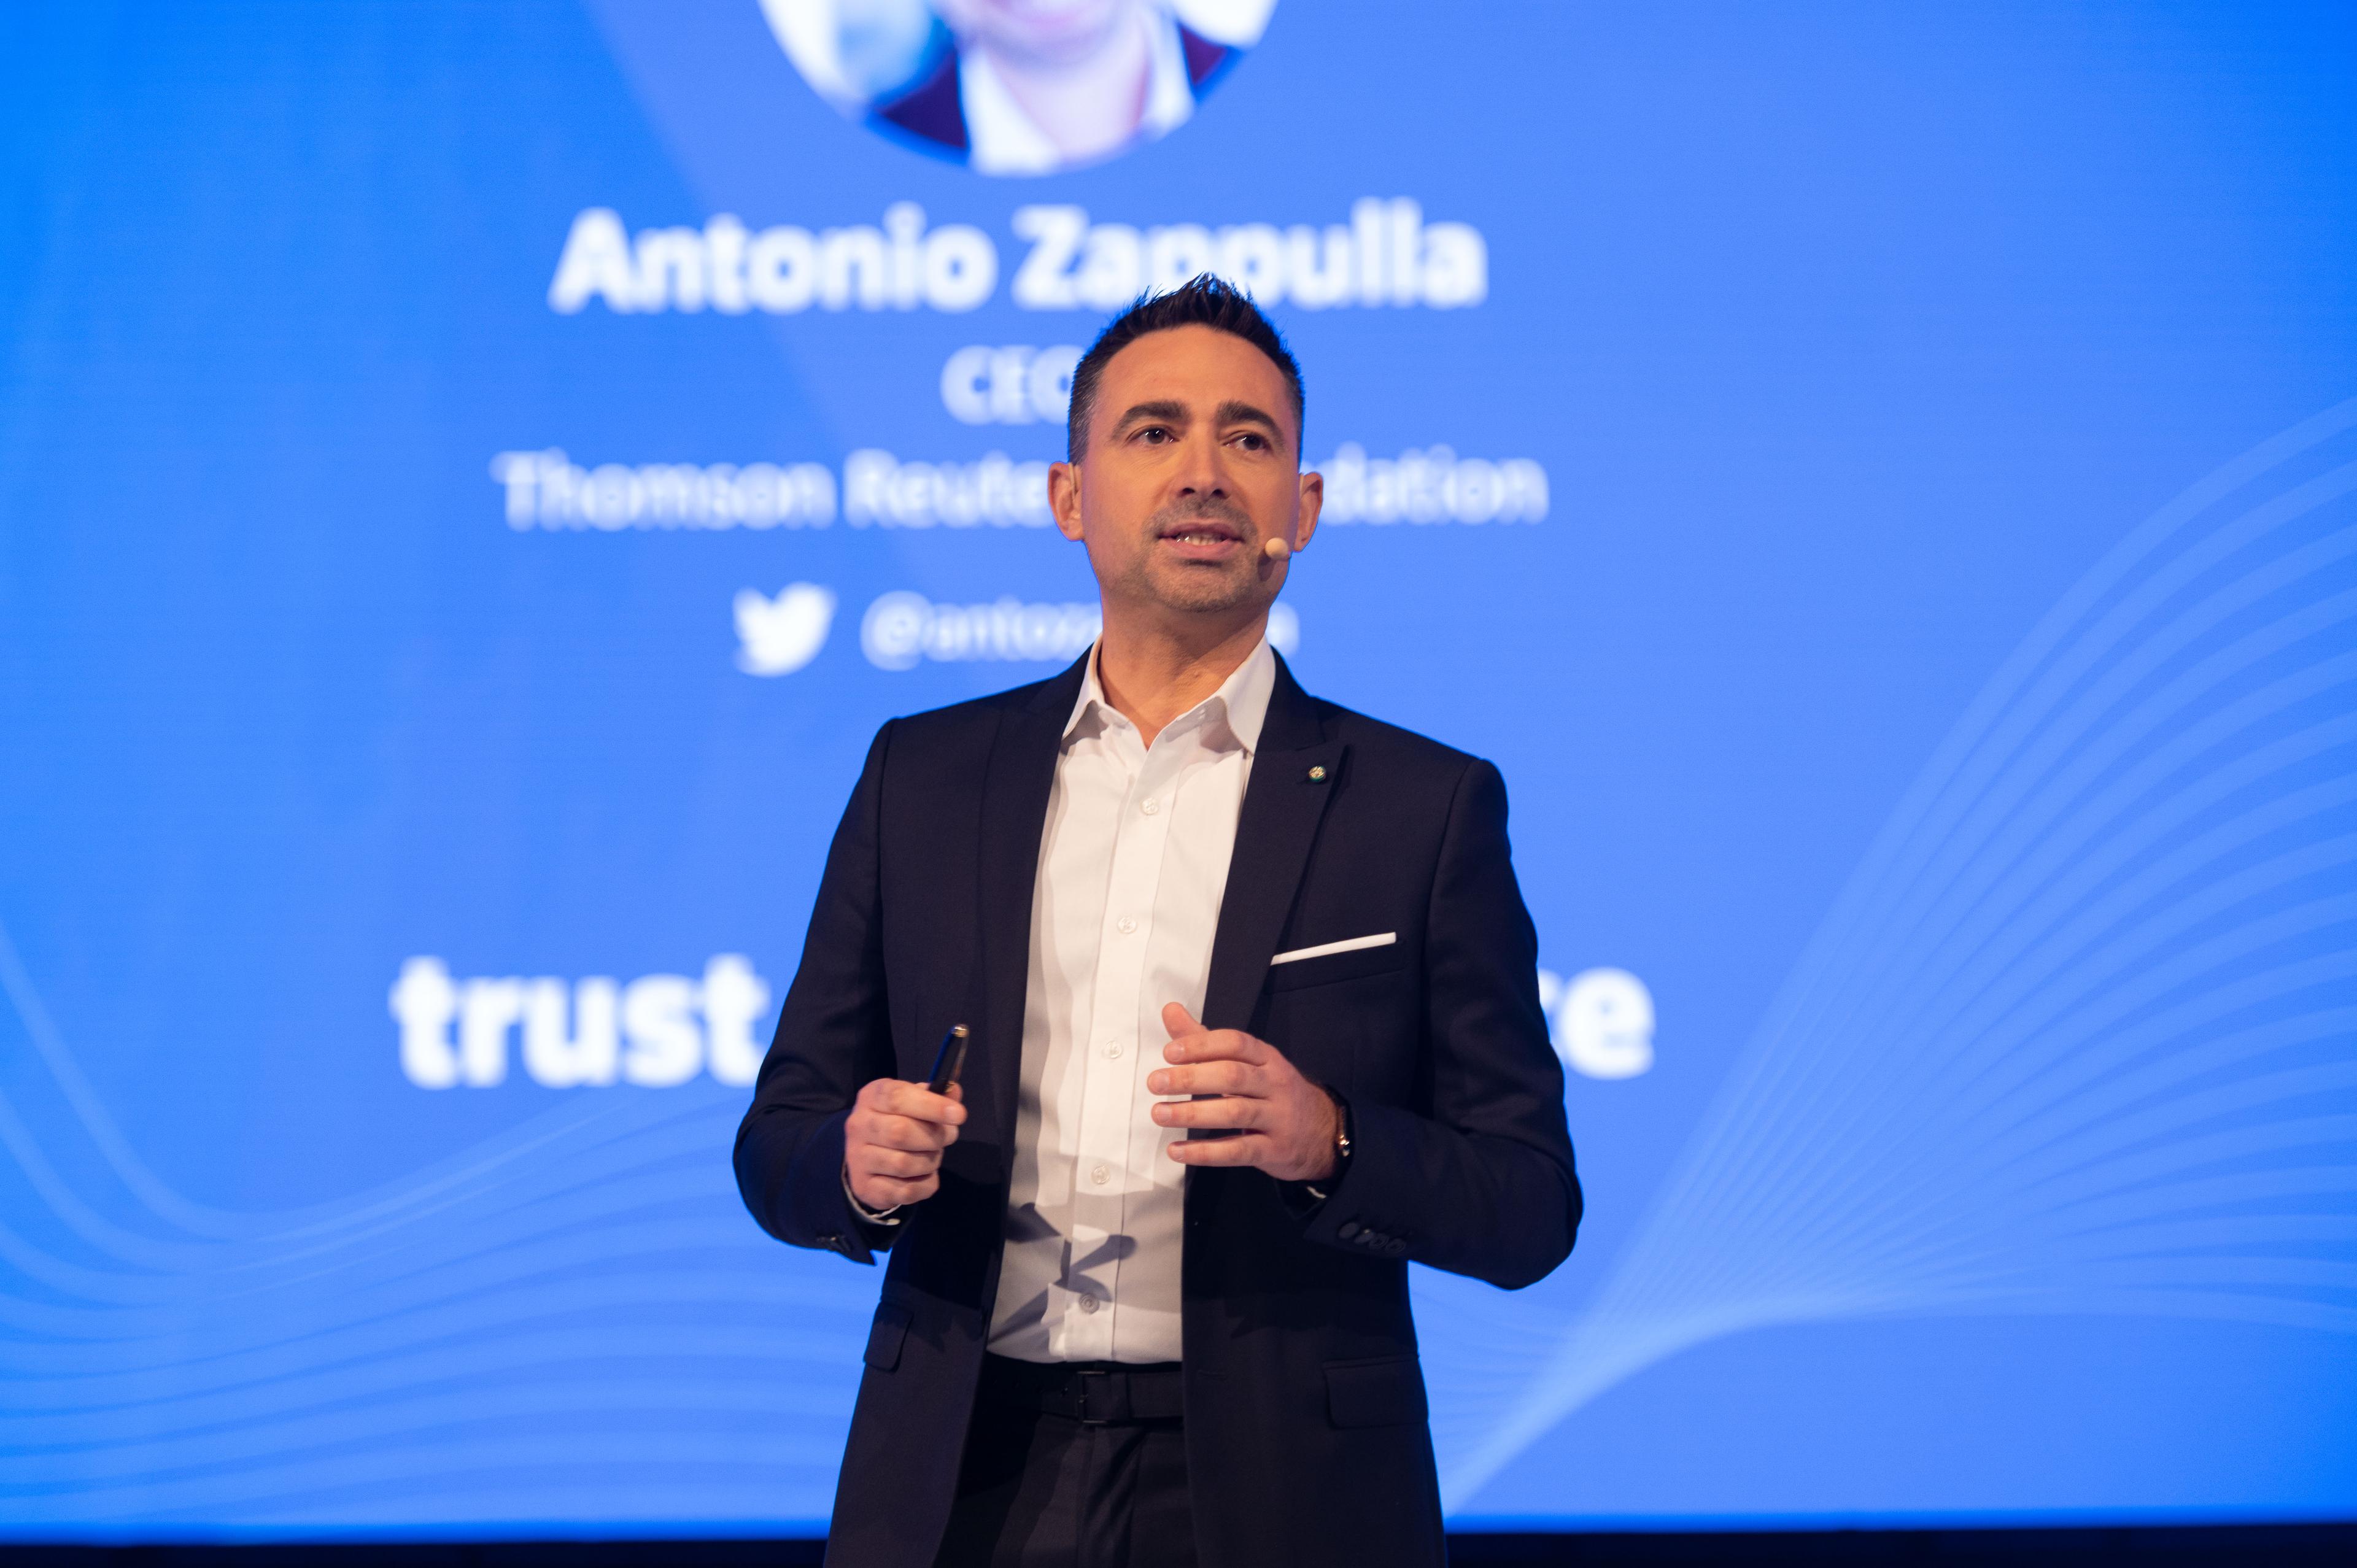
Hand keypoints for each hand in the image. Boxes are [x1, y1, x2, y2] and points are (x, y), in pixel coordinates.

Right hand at [844, 1078, 964, 1210]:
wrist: (865, 1157)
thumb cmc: (895, 1120)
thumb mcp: (911, 1100)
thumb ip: (934, 1095)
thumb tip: (954, 1091)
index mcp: (871, 1097)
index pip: (897, 1097)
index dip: (932, 1105)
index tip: (959, 1114)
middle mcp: (859, 1126)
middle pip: (900, 1132)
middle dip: (934, 1136)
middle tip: (949, 1137)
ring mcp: (858, 1158)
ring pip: (903, 1164)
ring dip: (930, 1161)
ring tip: (933, 1155)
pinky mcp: (865, 1187)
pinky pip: (906, 1191)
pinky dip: (925, 1184)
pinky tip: (925, 1175)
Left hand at [1148, 1003, 1339, 1182]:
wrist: (1322, 1132)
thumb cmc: (1272, 1092)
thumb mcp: (1246, 1062)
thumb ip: (1204, 1040)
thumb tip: (1170, 1010)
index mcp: (1266, 1058)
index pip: (1235, 1043)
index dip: (1201, 1045)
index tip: (1169, 1052)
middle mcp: (1275, 1084)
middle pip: (1233, 1076)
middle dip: (1191, 1078)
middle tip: (1155, 1083)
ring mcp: (1278, 1118)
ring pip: (1235, 1113)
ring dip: (1193, 1114)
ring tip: (1160, 1114)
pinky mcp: (1275, 1150)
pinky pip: (1238, 1151)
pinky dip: (1206, 1152)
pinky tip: (1177, 1150)